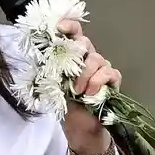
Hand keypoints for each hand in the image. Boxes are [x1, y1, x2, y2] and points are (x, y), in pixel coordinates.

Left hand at [58, 18, 121, 154]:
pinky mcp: (112, 82)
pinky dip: (99, 82)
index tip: (60, 28)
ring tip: (79, 92)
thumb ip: (51, 66)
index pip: (73, 33)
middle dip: (76, 57)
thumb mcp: (53, 84)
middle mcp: (88, 58)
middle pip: (85, 44)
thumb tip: (41, 50)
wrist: (80, 129)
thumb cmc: (66, 106)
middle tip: (68, 76)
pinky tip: (91, 94)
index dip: (69, 26)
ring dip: (86, 75)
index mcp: (73, 56)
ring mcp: (102, 69)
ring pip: (97, 59)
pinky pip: (110, 73)